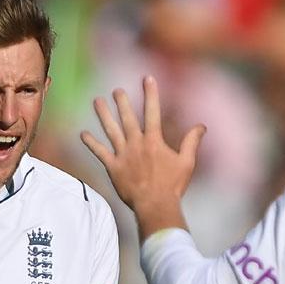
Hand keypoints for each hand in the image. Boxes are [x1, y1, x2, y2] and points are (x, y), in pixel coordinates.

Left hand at [81, 76, 205, 238]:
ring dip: (103, 115)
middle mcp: (137, 144)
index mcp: (154, 141)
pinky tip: (83, 134)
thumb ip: (192, 142)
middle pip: (127, 118)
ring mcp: (123, 155)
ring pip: (111, 130)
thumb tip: (202, 126)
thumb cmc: (173, 186)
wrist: (155, 205)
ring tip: (97, 101)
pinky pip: (100, 153)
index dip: (150, 93)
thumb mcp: (187, 162)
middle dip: (121, 102)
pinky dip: (91, 143)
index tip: (147, 78)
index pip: (152, 111)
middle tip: (116, 90)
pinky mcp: (113, 168)